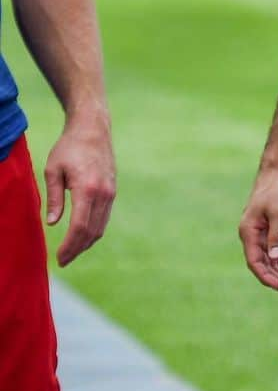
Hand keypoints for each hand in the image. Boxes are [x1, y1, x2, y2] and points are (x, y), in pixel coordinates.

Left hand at [44, 117, 116, 266]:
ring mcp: (111, 192)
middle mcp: (103, 193)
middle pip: (92, 231)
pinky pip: (104, 217)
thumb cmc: (69, 147)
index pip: (79, 226)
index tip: (59, 258)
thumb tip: (52, 223)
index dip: (69, 246)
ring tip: (71, 251)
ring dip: (86, 242)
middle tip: (63, 261)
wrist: (93, 129)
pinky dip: (94, 230)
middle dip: (77, 249)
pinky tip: (82, 235)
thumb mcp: (53, 170)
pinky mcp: (112, 190)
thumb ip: (54, 198)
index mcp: (87, 188)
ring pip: (100, 226)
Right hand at [238, 167, 277, 293]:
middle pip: (263, 265)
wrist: (277, 171)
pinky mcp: (267, 230)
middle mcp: (251, 236)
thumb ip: (277, 235)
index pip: (256, 263)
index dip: (269, 278)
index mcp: (248, 233)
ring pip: (269, 261)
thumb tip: (276, 258)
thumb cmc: (277, 189)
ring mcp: (258, 234)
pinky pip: (273, 252)